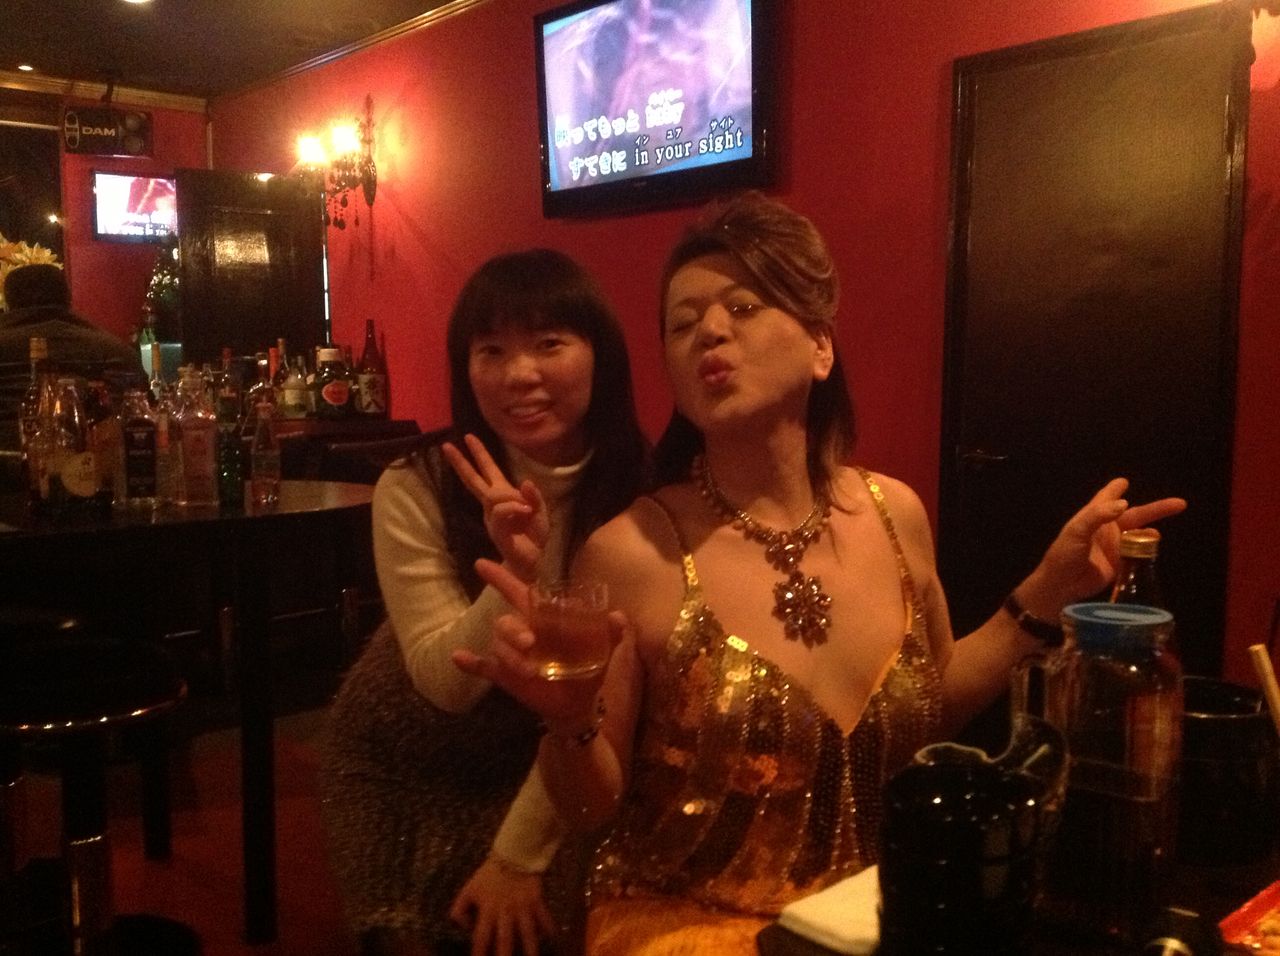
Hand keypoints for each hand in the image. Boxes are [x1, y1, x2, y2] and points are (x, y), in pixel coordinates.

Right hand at [442, 434, 549, 581]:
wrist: (533, 560)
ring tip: (527, 511)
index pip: (488, 471)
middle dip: (462, 462)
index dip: (479, 454)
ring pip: (494, 495)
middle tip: (446, 446)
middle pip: (474, 479)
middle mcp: (492, 505)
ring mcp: (492, 518)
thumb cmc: (534, 535)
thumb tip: (524, 481)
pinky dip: (513, 508)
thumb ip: (534, 496)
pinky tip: (524, 511)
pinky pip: (500, 512)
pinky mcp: (495, 530)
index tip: (468, 437)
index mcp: (503, 495)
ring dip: (511, 499)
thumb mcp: (540, 511)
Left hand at [448, 855, 554, 955]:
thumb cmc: (488, 875)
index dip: (479, 953)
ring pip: (528, 932)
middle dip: (505, 955)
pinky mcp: (536, 900)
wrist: (513, 854)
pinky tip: (552, 938)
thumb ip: (460, 910)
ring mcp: (523, 907)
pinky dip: (549, 927)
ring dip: (531, 947)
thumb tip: (463, 929)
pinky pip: (544, 917)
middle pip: (505, 939)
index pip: (481, 937)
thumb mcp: (468, 889)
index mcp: (488, 910)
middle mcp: (505, 912)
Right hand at [453, 559, 625, 728]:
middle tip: (529, 641)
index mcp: (542, 619)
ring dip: (511, 656)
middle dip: (513, 629)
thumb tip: (618, 617)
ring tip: (532, 671)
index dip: (501, 577)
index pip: (519, 591)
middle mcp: (522, 631)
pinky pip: (483, 666)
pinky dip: (470, 662)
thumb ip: (609, 632)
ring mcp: (511, 654)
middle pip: (505, 620)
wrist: (578, 703)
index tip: (482, 563)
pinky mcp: (505, 674)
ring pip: (500, 646)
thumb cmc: (586, 667)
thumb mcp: (601, 650)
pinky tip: (459, 657)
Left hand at [1019, 478, 1186, 616]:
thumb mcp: (1076, 531)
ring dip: (1151, 529)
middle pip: (1135, 515)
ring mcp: (1115, 547)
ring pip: (1140, 534)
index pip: (1106, 499)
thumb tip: (1124, 504)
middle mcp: (1106, 530)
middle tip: (1180, 503)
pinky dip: (1149, 548)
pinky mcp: (1120, 563)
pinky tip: (1155, 543)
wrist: (1062, 586)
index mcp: (1093, 518)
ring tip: (1160, 530)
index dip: (1115, 490)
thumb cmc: (1064, 555)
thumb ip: (1098, 515)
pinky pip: (1139, 553)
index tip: (1123, 481)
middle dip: (1155, 509)